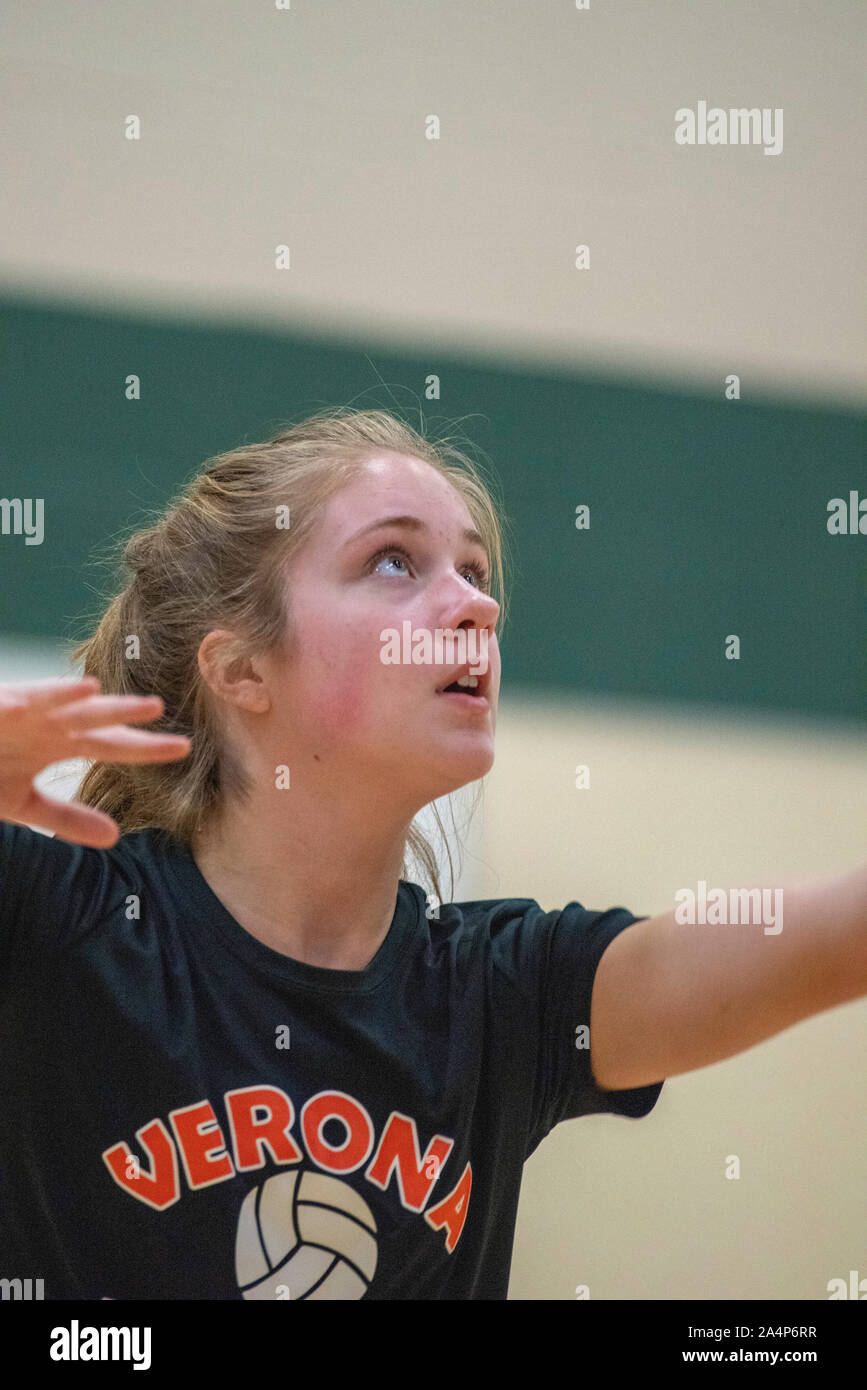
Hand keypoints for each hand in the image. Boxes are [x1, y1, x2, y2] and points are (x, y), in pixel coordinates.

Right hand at [0, 676, 189, 846]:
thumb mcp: (26, 804)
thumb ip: (68, 818)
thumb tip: (115, 837)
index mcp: (61, 743)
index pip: (112, 745)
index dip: (145, 747)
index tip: (184, 748)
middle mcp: (46, 723)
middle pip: (91, 717)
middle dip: (120, 712)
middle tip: (158, 707)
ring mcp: (18, 714)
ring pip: (50, 701)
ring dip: (70, 694)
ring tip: (94, 690)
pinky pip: (6, 704)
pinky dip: (16, 704)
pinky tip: (24, 706)